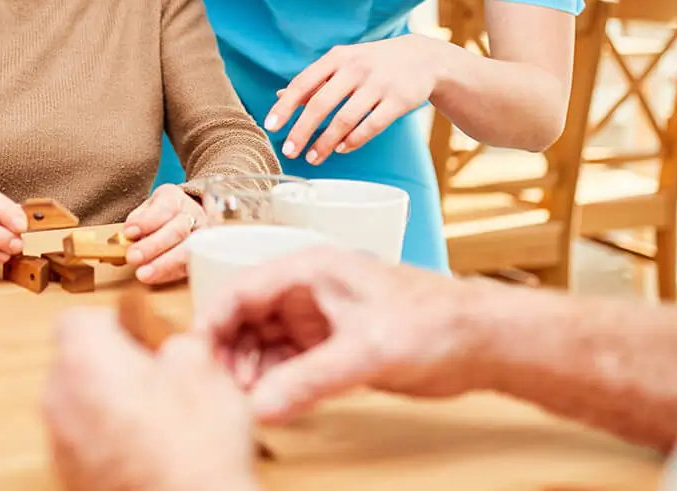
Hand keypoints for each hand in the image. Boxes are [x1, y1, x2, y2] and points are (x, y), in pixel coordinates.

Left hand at [44, 308, 258, 490]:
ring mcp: (60, 442)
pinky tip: (146, 450)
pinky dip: (107, 439)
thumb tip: (171, 347)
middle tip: (154, 379)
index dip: (113, 324)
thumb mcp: (203, 369)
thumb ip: (177, 343)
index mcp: (84, 359)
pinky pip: (84, 440)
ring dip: (109, 404)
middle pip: (76, 362)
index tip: (141, 337)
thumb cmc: (194, 449)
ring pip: (80, 403)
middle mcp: (60, 399)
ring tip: (156, 420)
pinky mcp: (69, 476)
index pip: (77, 318)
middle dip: (111, 366)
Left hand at [122, 184, 203, 284]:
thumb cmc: (160, 215)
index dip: (147, 221)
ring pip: (187, 251)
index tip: (129, 232)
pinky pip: (189, 267)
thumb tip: (126, 238)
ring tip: (143, 274)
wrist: (184, 218)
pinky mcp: (203, 256)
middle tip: (133, 257)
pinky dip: (170, 274)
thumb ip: (137, 221)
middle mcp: (193, 215)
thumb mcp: (146, 209)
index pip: (165, 207)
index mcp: (175, 198)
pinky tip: (155, 277)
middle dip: (153, 245)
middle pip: (177, 230)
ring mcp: (202, 236)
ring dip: (163, 264)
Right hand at [201, 246, 487, 422]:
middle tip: (220, 390)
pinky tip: (272, 402)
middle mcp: (308, 290)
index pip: (242, 289)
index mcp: (311, 269)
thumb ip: (308, 380)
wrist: (482, 341)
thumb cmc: (434, 323)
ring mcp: (320, 318)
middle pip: (246, 316)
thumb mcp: (366, 352)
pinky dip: (274, 381)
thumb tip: (259, 406)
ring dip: (250, 370)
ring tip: (246, 401)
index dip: (213, 323)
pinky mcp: (333, 345)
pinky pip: (287, 362)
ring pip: (263, 342)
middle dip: (229, 352)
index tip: (195, 357)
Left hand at [267, 35, 448, 164]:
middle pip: (321, 104)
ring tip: (312, 158)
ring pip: (345, 119)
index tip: (270, 127)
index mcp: (337, 58)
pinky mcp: (399, 100)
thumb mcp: (343, 61)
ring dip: (325, 142)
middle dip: (302, 130)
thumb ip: (315, 80)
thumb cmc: (373, 63)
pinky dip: (353, 140)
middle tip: (289, 151)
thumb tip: (280, 96)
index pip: (303, 83)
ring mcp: (379, 84)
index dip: (285, 107)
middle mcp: (356, 68)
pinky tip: (340, 149)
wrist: (423, 58)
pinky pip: (371, 126)